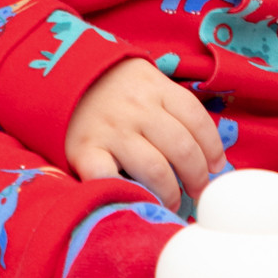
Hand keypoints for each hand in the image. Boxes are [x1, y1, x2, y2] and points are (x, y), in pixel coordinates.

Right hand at [65, 58, 227, 210]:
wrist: (60, 75)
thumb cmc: (113, 87)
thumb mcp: (147, 82)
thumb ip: (174, 110)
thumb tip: (211, 153)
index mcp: (156, 88)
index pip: (197, 120)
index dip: (213, 149)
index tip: (217, 168)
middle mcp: (137, 108)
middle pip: (182, 148)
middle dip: (198, 177)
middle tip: (198, 191)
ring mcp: (111, 130)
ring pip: (155, 168)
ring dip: (170, 192)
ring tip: (172, 202)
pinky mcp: (85, 150)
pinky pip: (109, 178)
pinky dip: (125, 192)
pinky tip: (135, 200)